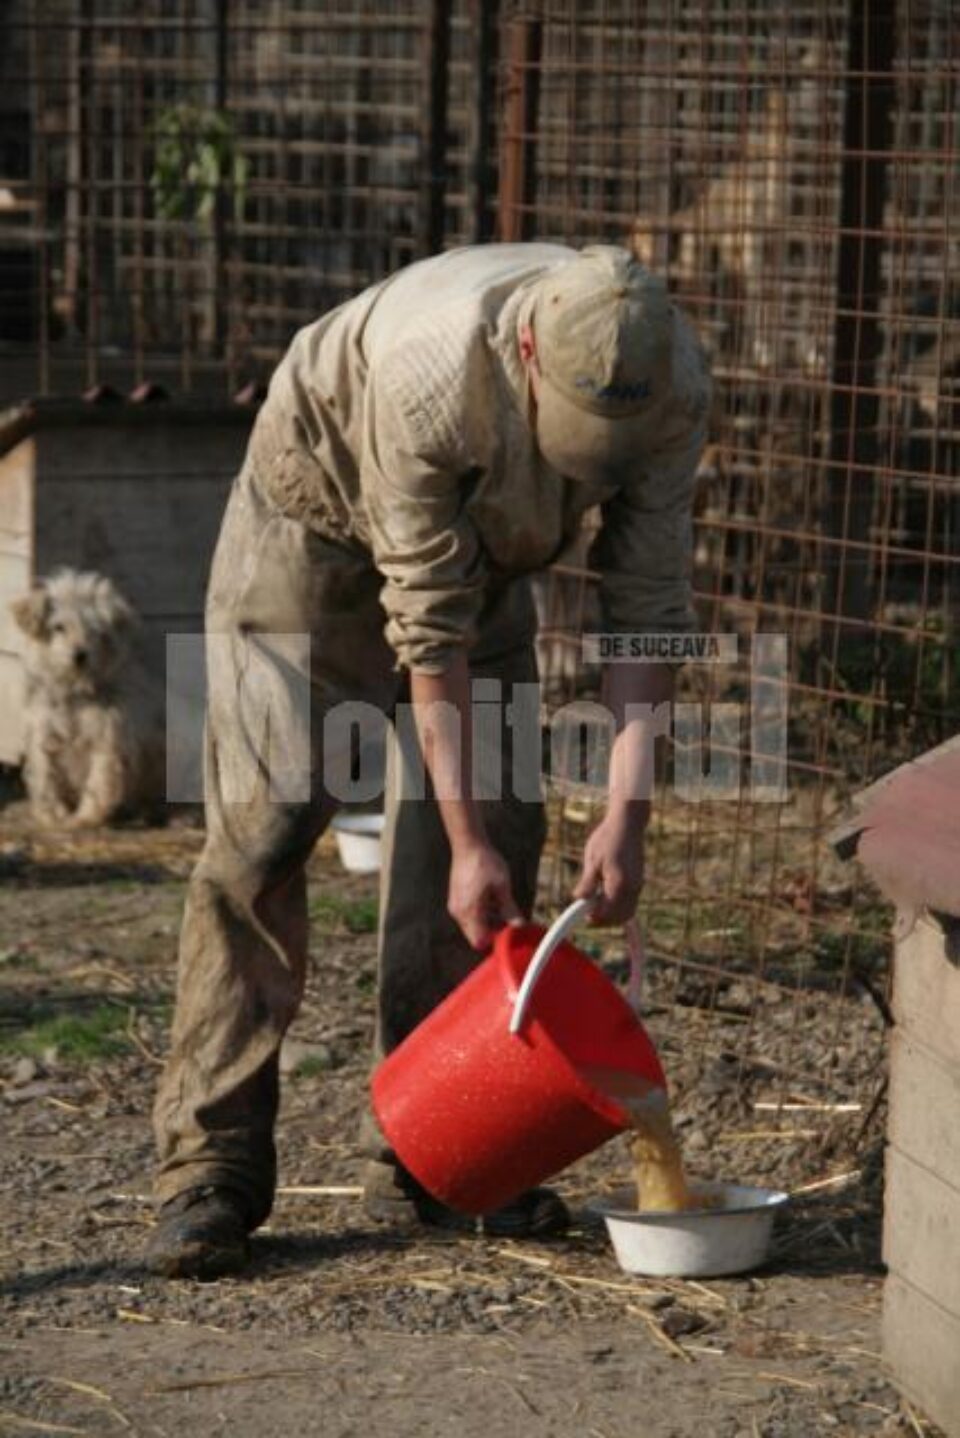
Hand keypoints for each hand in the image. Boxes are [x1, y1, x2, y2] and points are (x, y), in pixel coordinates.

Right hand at [448, 840, 520, 950]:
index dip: (494, 940)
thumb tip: (519, 925)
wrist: (468, 845)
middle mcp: (459, 913)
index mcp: (470, 912)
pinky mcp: (455, 899)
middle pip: (475, 935)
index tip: (507, 930)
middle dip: (492, 930)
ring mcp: (455, 906)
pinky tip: (490, 897)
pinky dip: (479, 912)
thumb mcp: (502, 887)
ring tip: (499, 903)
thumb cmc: (485, 863)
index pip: (479, 941)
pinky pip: (468, 915)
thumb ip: (509, 909)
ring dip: (486, 920)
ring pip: (472, 925)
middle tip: (507, 916)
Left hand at [573, 807, 645, 924]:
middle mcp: (633, 887)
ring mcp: (638, 885)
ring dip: (613, 914)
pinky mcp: (639, 881)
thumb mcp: (592, 860)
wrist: (627, 824)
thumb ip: (587, 883)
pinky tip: (606, 897)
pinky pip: (631, 902)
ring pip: (628, 911)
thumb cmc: (607, 838)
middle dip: (605, 920)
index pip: (608, 912)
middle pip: (621, 917)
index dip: (594, 918)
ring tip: (595, 904)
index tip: (583, 915)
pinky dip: (619, 906)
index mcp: (619, 883)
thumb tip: (578, 899)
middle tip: (588, 913)